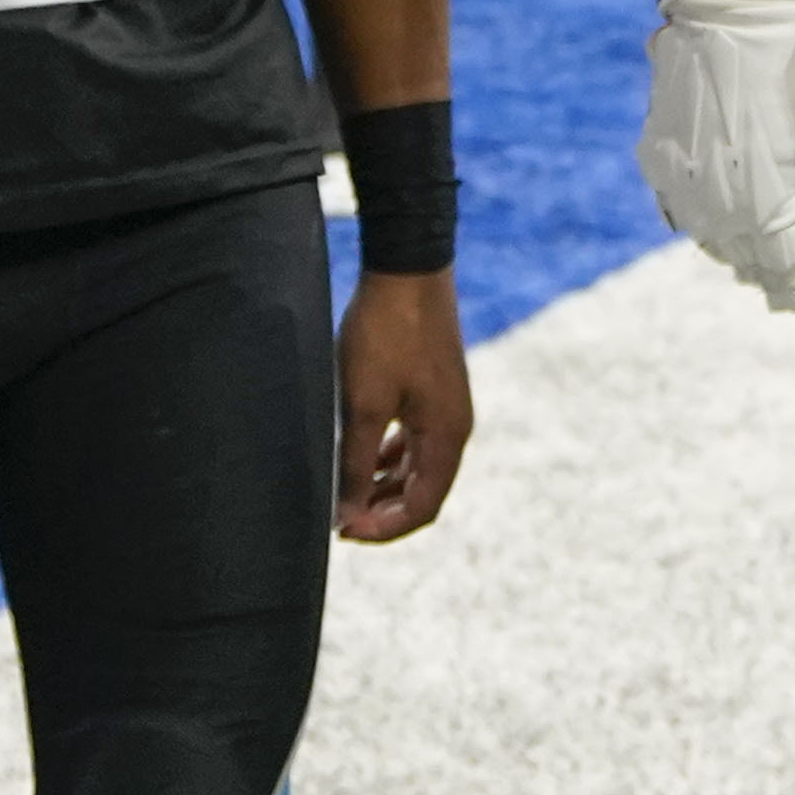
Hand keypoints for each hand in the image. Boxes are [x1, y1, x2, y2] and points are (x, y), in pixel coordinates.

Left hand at [334, 270, 471, 542]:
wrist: (407, 265)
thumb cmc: (386, 333)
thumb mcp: (362, 405)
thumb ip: (355, 464)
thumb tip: (346, 513)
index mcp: (447, 437)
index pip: (423, 507)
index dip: (383, 528)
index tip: (342, 529)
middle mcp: (455, 426)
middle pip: (424, 491)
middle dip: (382, 510)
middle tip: (339, 515)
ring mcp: (447, 406)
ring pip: (418, 466)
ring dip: (384, 484)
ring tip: (344, 491)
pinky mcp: (434, 387)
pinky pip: (414, 439)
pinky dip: (389, 455)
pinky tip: (360, 452)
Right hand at [639, 0, 794, 307]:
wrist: (730, 12)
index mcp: (760, 210)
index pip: (789, 277)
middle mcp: (711, 209)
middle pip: (751, 267)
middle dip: (788, 267)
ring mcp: (677, 185)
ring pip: (716, 243)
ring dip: (750, 245)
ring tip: (781, 222)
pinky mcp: (657, 157)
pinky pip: (684, 211)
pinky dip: (715, 217)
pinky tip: (736, 198)